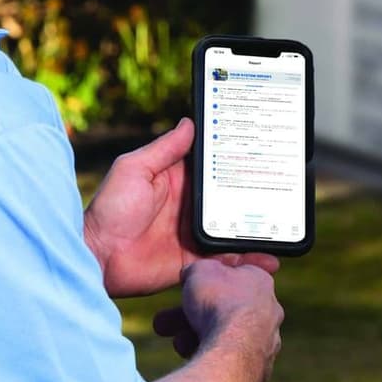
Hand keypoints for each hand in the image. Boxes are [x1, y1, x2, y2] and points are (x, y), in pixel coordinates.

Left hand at [83, 118, 276, 296]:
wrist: (98, 257)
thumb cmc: (109, 209)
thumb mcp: (134, 169)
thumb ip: (164, 149)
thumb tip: (189, 121)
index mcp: (178, 180)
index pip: (213, 166)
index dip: (235, 158)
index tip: (261, 150)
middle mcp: (190, 206)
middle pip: (230, 197)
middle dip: (255, 193)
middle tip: (284, 188)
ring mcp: (195, 233)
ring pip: (234, 227)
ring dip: (257, 227)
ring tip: (283, 227)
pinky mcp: (196, 259)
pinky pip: (227, 258)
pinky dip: (247, 259)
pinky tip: (269, 259)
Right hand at [152, 257, 283, 380]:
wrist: (232, 350)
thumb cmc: (219, 305)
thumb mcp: (199, 270)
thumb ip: (198, 269)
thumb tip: (193, 273)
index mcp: (261, 282)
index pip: (230, 279)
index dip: (202, 285)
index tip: (184, 291)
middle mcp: (269, 311)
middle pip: (222, 311)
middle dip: (189, 318)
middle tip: (165, 324)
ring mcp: (266, 342)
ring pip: (223, 337)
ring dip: (195, 339)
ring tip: (178, 344)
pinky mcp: (258, 368)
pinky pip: (229, 360)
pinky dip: (211, 359)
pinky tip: (194, 360)